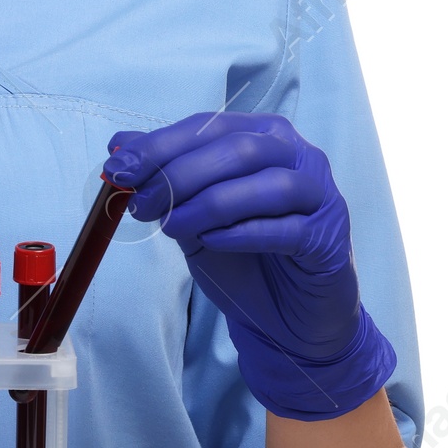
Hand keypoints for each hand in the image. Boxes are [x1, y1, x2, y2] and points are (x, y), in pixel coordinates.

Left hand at [104, 113, 394, 419]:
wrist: (287, 320)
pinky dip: (242, 233)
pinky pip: (286, 228)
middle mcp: (299, 156)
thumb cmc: (242, 258)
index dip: (160, 145)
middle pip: (237, 148)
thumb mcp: (191, 214)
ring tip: (170, 228)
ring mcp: (320, 195)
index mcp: (264, 135)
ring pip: (265, 183)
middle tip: (140, 204)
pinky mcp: (329, 238)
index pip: (208, 127)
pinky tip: (211, 243)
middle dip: (179, 174)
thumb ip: (162, 177)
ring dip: (208, 204)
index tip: (118, 168)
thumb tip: (118, 145)